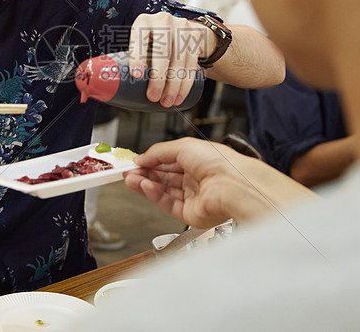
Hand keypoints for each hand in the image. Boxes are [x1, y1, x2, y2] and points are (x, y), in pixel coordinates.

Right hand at [125, 138, 314, 227]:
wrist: (232, 185)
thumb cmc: (219, 162)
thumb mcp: (183, 146)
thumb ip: (159, 152)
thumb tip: (142, 157)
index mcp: (198, 161)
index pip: (169, 162)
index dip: (151, 161)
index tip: (135, 162)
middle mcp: (196, 179)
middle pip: (164, 178)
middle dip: (145, 174)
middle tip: (127, 171)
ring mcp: (193, 197)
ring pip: (164, 191)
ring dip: (145, 184)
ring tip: (130, 179)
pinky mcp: (190, 213)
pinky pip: (168, 204)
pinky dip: (154, 195)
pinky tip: (145, 186)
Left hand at [127, 12, 213, 106]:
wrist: (182, 28)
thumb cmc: (154, 40)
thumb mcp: (142, 41)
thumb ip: (132, 57)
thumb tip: (117, 85)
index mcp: (143, 21)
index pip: (140, 38)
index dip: (138, 57)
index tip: (136, 75)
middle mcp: (163, 21)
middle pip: (162, 51)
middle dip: (158, 78)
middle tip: (153, 97)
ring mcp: (181, 27)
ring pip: (179, 59)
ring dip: (174, 85)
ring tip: (167, 101)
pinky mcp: (195, 36)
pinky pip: (192, 63)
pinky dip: (186, 83)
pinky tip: (180, 95)